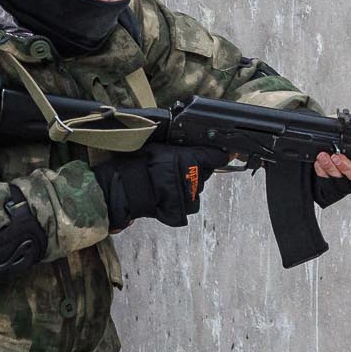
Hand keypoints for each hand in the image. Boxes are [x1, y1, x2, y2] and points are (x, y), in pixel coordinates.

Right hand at [94, 145, 229, 230]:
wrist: (120, 191)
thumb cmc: (134, 165)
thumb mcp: (157, 147)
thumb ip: (177, 145)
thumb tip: (194, 142)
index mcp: (185, 158)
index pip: (212, 156)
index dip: (220, 154)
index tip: (230, 152)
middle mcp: (190, 177)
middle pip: (205, 172)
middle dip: (197, 168)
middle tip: (176, 166)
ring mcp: (187, 195)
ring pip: (196, 188)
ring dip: (188, 184)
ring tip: (166, 181)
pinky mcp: (181, 209)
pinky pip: (188, 202)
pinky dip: (180, 198)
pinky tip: (166, 193)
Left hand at [312, 151, 350, 183]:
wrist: (333, 171)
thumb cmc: (347, 157)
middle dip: (345, 166)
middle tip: (337, 157)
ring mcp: (346, 186)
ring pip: (340, 180)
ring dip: (330, 167)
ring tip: (324, 157)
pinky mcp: (333, 190)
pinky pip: (327, 183)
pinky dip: (321, 172)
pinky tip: (319, 163)